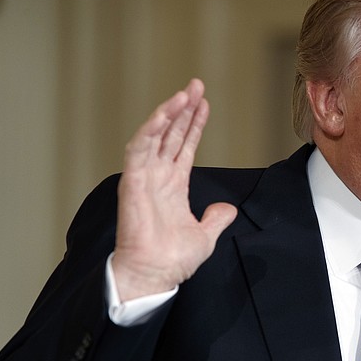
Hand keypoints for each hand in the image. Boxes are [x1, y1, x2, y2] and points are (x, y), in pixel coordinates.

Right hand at [111, 79, 236, 300]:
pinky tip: (164, 113)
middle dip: (183, 109)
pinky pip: (139, 148)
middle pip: (171, 134)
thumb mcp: (205, 235)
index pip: (183, 146)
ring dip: (169, 112)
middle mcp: (157, 177)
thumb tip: (228, 209)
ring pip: (155, 135)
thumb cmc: (173, 259)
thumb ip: (216, 219)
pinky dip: (151, 129)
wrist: (155, 275)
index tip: (204, 104)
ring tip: (185, 92)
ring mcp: (144, 177)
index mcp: (173, 186)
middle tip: (196, 85)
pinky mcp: (132, 181)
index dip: (193, 125)